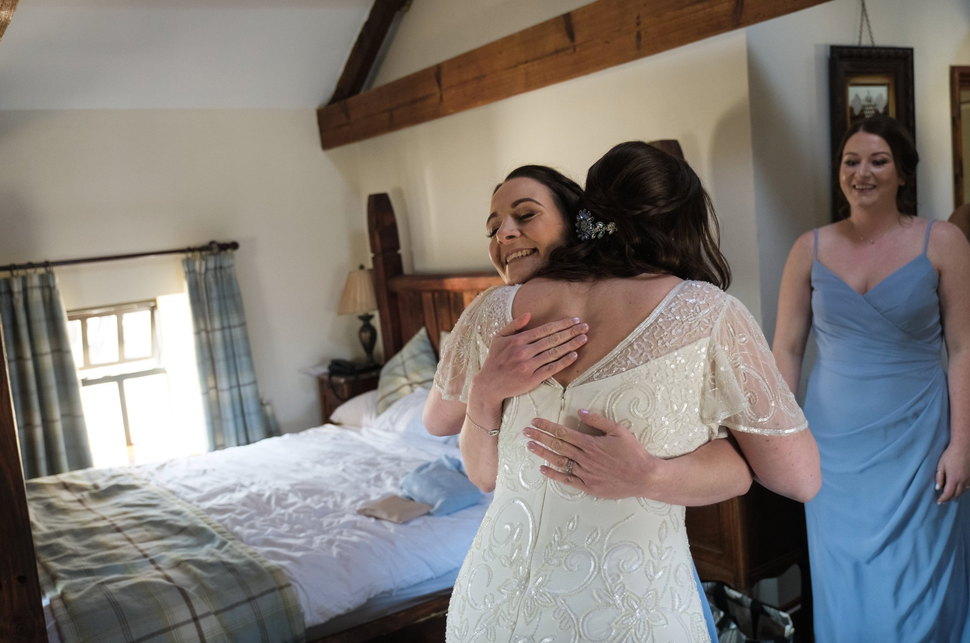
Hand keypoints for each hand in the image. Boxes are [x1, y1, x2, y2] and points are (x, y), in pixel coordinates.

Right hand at [474, 314, 587, 402]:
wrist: (489, 385)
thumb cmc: (495, 360)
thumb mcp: (499, 338)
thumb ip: (514, 325)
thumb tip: (529, 314)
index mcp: (518, 340)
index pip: (545, 329)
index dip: (562, 324)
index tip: (574, 320)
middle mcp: (524, 351)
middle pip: (553, 339)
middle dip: (571, 332)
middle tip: (585, 327)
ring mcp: (528, 365)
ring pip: (554, 353)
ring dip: (571, 345)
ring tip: (583, 339)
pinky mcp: (532, 379)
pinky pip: (551, 368)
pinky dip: (564, 361)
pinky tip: (574, 355)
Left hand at [524, 410, 664, 499]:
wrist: (644, 477)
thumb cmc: (633, 452)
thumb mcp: (619, 430)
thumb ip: (598, 420)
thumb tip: (580, 411)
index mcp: (590, 443)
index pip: (563, 432)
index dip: (547, 426)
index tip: (535, 422)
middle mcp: (584, 458)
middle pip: (557, 445)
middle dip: (540, 437)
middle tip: (526, 432)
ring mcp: (585, 473)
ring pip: (559, 461)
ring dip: (543, 453)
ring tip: (530, 447)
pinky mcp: (588, 486)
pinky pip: (567, 480)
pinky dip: (554, 475)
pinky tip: (544, 469)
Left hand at [935, 442, 969, 503]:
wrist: (964, 447)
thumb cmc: (950, 454)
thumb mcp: (941, 465)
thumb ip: (939, 477)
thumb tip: (938, 488)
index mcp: (954, 479)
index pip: (948, 493)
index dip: (943, 499)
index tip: (939, 502)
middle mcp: (963, 481)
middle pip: (956, 494)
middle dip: (950, 498)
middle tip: (944, 501)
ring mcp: (969, 478)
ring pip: (963, 491)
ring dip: (957, 495)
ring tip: (951, 497)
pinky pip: (968, 486)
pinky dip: (963, 490)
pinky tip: (960, 490)